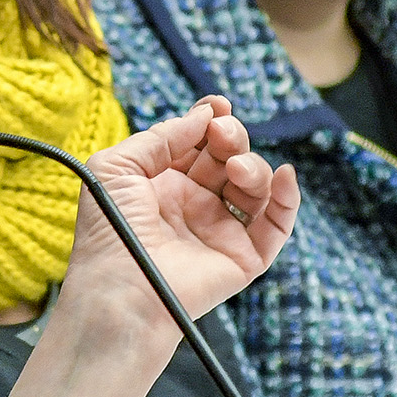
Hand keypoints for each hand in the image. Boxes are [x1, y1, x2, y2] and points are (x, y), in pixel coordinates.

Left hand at [4, 96, 298, 396]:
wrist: (120, 291)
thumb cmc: (108, 231)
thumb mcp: (117, 166)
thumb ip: (159, 136)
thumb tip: (201, 116)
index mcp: (161, 184)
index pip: (196, 145)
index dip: (209, 122)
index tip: (217, 106)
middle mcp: (192, 206)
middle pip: (227, 159)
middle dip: (231, 138)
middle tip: (222, 135)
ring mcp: (219, 231)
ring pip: (254, 186)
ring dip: (253, 165)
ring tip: (235, 167)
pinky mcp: (242, 259)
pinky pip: (276, 227)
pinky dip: (287, 199)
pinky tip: (283, 177)